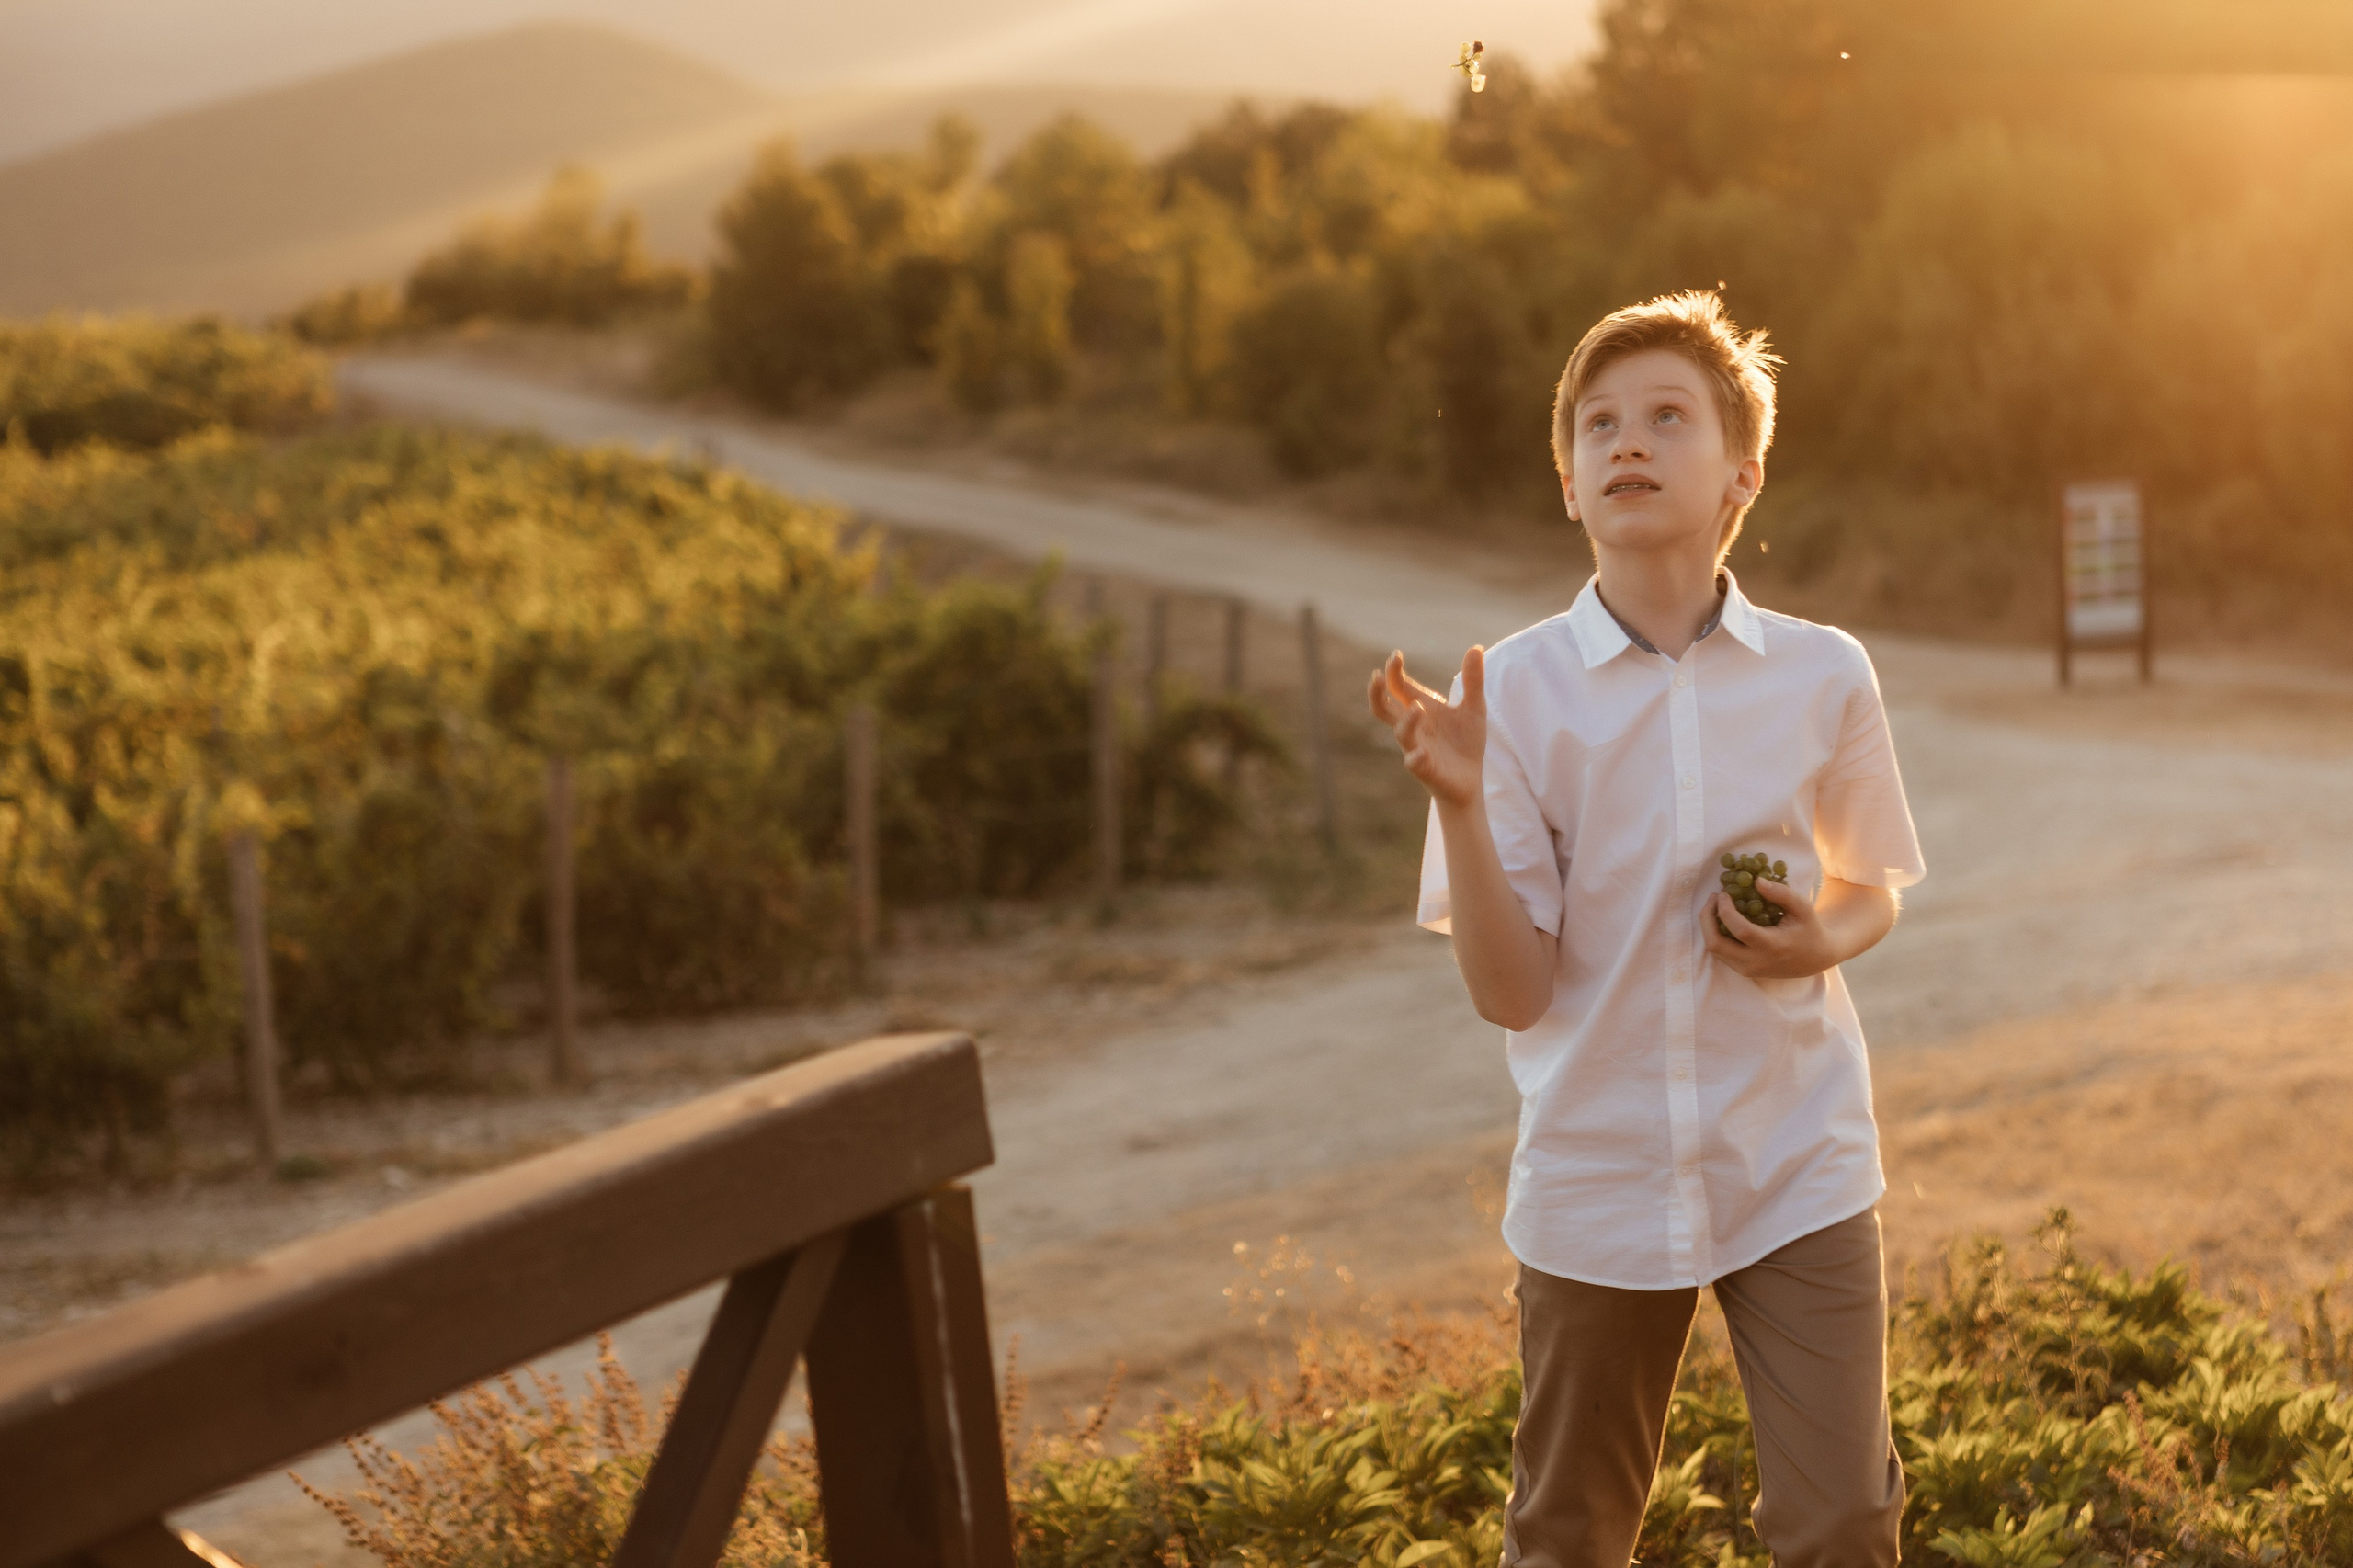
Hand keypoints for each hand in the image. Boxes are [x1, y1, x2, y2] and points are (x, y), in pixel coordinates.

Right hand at [1368, 647, 1485, 809]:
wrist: (1471, 780)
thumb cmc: (1466, 743)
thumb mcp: (1474, 708)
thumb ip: (1473, 680)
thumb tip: (1476, 647)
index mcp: (1420, 709)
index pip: (1398, 686)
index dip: (1393, 671)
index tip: (1396, 655)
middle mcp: (1413, 727)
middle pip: (1382, 708)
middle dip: (1376, 693)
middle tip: (1377, 676)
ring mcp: (1416, 747)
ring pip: (1400, 733)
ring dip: (1406, 721)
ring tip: (1418, 707)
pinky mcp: (1425, 769)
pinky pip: (1414, 763)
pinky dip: (1416, 757)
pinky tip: (1422, 752)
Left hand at [1702, 874, 1838, 979]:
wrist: (1814, 958)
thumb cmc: (1809, 929)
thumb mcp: (1803, 908)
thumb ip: (1782, 894)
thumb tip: (1756, 881)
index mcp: (1773, 946)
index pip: (1740, 930)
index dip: (1726, 910)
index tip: (1724, 893)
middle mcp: (1756, 962)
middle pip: (1716, 944)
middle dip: (1707, 918)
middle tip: (1713, 898)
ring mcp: (1747, 969)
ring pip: (1713, 950)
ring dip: (1708, 926)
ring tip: (1716, 905)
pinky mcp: (1743, 970)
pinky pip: (1719, 953)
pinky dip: (1715, 934)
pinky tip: (1722, 918)